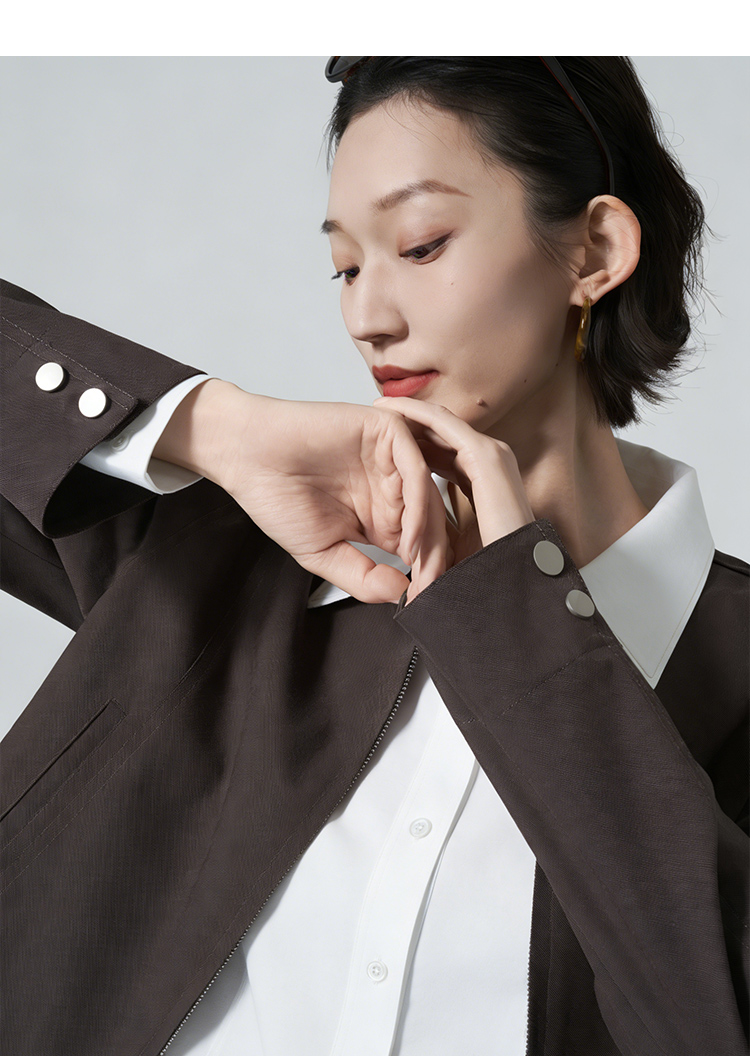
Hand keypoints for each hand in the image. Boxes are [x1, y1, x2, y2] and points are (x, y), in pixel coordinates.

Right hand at [210, 390, 451, 604]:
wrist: (247, 455)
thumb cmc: (277, 497)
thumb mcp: (323, 553)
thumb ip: (362, 576)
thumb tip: (402, 595)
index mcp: (381, 513)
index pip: (418, 544)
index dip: (424, 573)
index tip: (423, 602)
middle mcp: (391, 484)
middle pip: (432, 521)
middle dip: (433, 558)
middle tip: (429, 587)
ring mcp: (392, 457)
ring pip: (430, 496)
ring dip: (430, 533)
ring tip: (419, 564)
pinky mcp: (387, 430)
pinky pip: (416, 467)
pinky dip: (418, 502)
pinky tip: (407, 534)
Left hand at [372, 396, 535, 601]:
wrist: (511, 578)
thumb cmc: (488, 569)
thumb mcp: (451, 543)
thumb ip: (434, 527)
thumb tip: (409, 539)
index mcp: (485, 482)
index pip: (446, 453)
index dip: (417, 446)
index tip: (387, 445)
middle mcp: (491, 463)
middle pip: (443, 434)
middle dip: (411, 425)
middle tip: (377, 418)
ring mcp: (492, 455)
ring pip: (442, 423)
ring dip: (409, 412)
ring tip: (380, 406)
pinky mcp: (485, 455)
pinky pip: (442, 424)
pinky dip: (416, 413)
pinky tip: (392, 409)